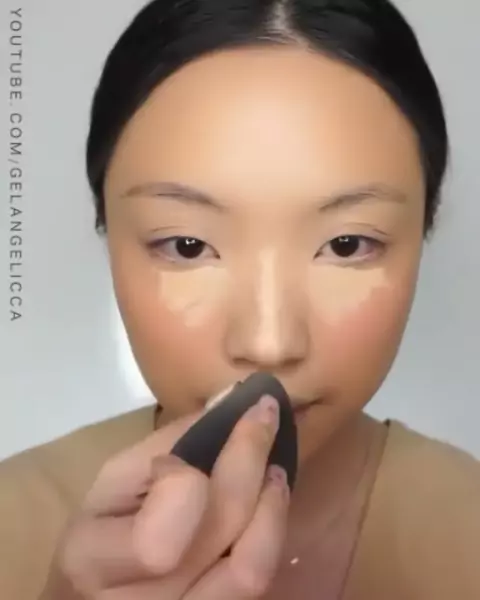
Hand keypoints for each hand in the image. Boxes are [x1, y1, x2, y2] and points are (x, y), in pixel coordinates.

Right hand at [41, 395, 288, 599]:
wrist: (103, 589)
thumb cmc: (106, 524)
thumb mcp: (118, 477)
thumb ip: (172, 439)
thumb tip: (232, 397)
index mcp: (95, 561)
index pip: (155, 537)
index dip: (177, 488)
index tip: (172, 460)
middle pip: (217, 534)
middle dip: (247, 459)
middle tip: (264, 412)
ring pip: (251, 568)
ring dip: (271, 502)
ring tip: (274, 465)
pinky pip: (260, 578)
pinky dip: (272, 528)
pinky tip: (271, 498)